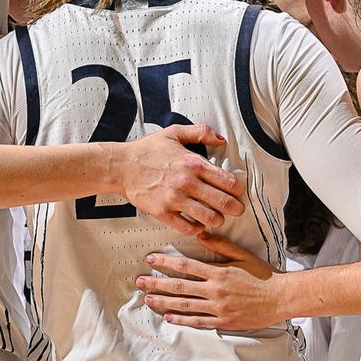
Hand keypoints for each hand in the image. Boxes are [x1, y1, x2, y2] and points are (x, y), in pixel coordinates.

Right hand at [118, 125, 245, 235]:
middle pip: (224, 203)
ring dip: (218, 220)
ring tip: (217, 217)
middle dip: (236, 209)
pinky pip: (188, 228)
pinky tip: (198, 223)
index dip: (238, 189)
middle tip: (237, 210)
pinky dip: (198, 229)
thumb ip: (201, 132)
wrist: (121, 166)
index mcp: (193, 163)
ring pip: (210, 218)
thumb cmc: (148, 150)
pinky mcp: (163, 213)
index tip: (237, 192)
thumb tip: (222, 140)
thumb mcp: (175, 133)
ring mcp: (175, 199)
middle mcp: (187, 182)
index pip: (228, 181)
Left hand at [134, 233, 282, 329]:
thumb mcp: (242, 255)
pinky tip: (169, 317)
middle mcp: (215, 290)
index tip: (151, 259)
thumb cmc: (263, 275)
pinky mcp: (223, 321)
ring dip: (164, 301)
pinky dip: (182, 319)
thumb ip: (220, 246)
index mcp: (219, 272)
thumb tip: (201, 234)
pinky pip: (198, 321)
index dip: (166, 262)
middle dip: (157, 282)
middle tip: (140, 281)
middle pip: (180, 286)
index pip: (186, 265)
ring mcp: (218, 308)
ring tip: (148, 298)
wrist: (280, 298)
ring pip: (185, 305)